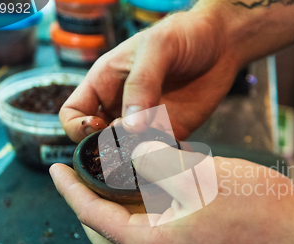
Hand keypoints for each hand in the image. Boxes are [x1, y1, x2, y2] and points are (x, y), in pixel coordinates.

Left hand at [50, 141, 293, 243]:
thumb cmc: (259, 211)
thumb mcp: (201, 176)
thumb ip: (158, 165)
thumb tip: (134, 154)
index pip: (93, 217)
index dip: (71, 191)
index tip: (55, 171)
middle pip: (107, 240)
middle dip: (89, 211)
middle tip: (86, 182)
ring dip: (119, 219)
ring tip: (120, 188)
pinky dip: (146, 225)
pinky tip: (160, 203)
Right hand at [59, 9, 241, 142]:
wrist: (221, 44)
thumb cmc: (182, 36)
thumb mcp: (157, 48)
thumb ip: (141, 84)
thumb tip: (129, 126)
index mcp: (104, 84)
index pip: (72, 114)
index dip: (77, 127)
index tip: (99, 126)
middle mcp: (120, 107)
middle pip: (98, 141)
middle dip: (110, 148)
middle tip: (133, 142)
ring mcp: (145, 123)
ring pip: (128, 152)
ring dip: (137, 157)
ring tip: (156, 147)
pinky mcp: (171, 133)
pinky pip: (158, 153)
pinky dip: (162, 158)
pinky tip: (173, 152)